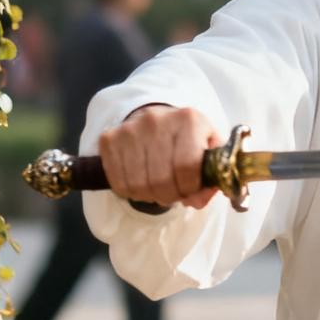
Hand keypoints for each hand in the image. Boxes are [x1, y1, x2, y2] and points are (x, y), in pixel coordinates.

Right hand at [97, 104, 221, 210]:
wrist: (157, 119)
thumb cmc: (187, 139)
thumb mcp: (208, 150)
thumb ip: (210, 176)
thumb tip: (197, 200)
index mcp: (188, 119)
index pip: (187, 166)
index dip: (190, 188)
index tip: (190, 190)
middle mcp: (156, 120)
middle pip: (161, 179)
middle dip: (170, 196)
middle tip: (174, 193)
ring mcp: (129, 129)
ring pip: (138, 185)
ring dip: (150, 196)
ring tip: (157, 188)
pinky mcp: (109, 139)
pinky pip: (118, 182)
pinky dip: (131, 192)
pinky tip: (141, 182)